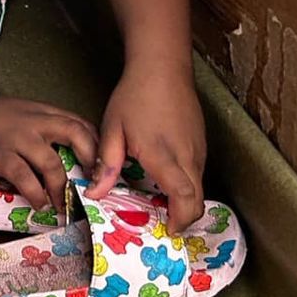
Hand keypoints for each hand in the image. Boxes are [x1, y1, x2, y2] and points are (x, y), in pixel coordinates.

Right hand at [0, 92, 97, 211]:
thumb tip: (70, 157)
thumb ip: (47, 129)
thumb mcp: (27, 114)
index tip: (103, 170)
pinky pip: (22, 175)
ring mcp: (17, 137)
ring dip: (60, 187)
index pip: (82, 125)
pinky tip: (38, 203)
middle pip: (75, 134)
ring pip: (50, 162)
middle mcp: (36, 122)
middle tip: (93, 186)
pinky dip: (34, 192)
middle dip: (90, 161)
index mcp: (46, 113)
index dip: (98, 148)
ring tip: (61, 204)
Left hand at [91, 62, 206, 228]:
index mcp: (166, 156)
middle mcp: (188, 156)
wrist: (162, 65)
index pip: (184, 198)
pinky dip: (185, 183)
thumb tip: (95, 194)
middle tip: (160, 224)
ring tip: (157, 204)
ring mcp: (198, 148)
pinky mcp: (200, 141)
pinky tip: (163, 179)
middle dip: (184, 217)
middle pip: (198, 199)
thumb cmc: (135, 96)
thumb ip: (106, 164)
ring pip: (198, 185)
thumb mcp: (113, 129)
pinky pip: (196, 171)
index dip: (180, 219)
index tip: (167, 231)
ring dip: (184, 200)